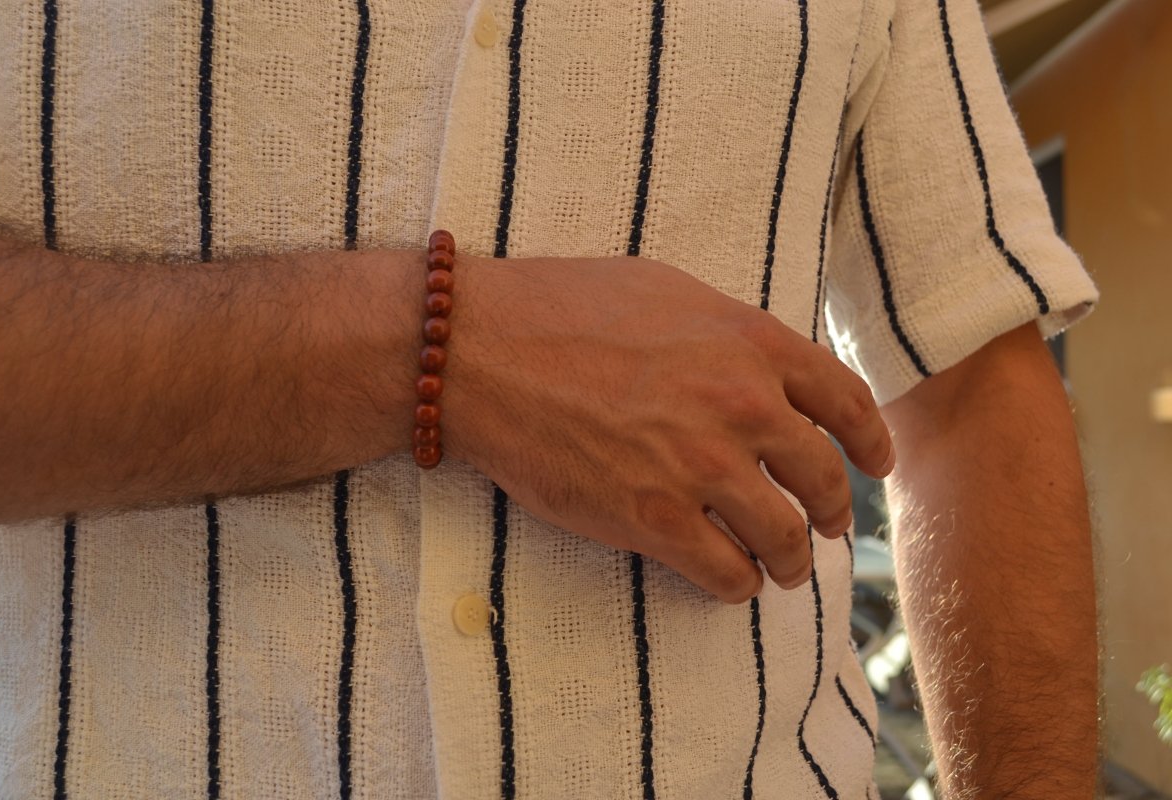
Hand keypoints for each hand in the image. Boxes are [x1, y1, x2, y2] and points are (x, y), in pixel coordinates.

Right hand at [443, 254, 893, 602]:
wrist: (481, 349)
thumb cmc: (561, 306)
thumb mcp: (668, 290)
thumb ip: (730, 332)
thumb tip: (763, 367)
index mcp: (751, 342)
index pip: (846, 400)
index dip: (872, 440)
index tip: (876, 464)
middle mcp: (741, 405)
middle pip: (824, 478)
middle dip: (836, 510)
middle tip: (830, 525)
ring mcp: (699, 466)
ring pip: (785, 537)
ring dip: (794, 561)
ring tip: (786, 569)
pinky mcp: (652, 519)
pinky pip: (726, 572)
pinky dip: (737, 584)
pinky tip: (729, 580)